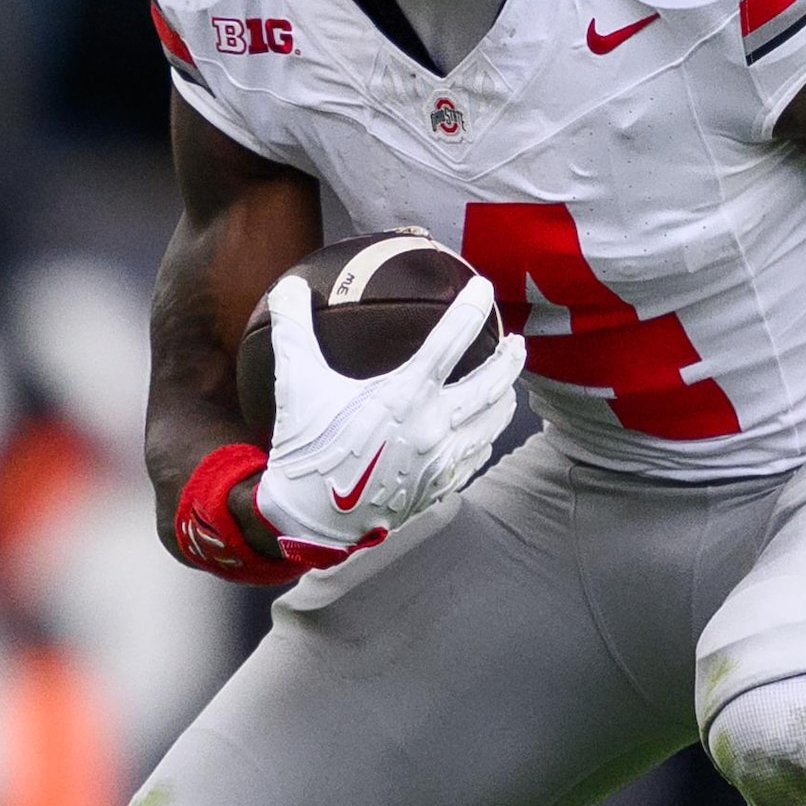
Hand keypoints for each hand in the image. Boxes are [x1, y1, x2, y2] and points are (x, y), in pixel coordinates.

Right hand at [246, 276, 519, 567]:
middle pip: (492, 383)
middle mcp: (433, 425)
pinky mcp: (439, 485)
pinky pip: (477, 455)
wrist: (310, 520)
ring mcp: (441, 459)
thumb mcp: (296, 384)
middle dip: (511, 359)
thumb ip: (293, 329)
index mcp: (405, 394)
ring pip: (493, 422)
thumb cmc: (305, 449)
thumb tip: (287, 285)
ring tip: (508, 383)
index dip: (473, 308)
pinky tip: (484, 431)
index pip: (453, 338)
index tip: (484, 289)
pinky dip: (487, 436)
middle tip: (518, 342)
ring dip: (506, 397)